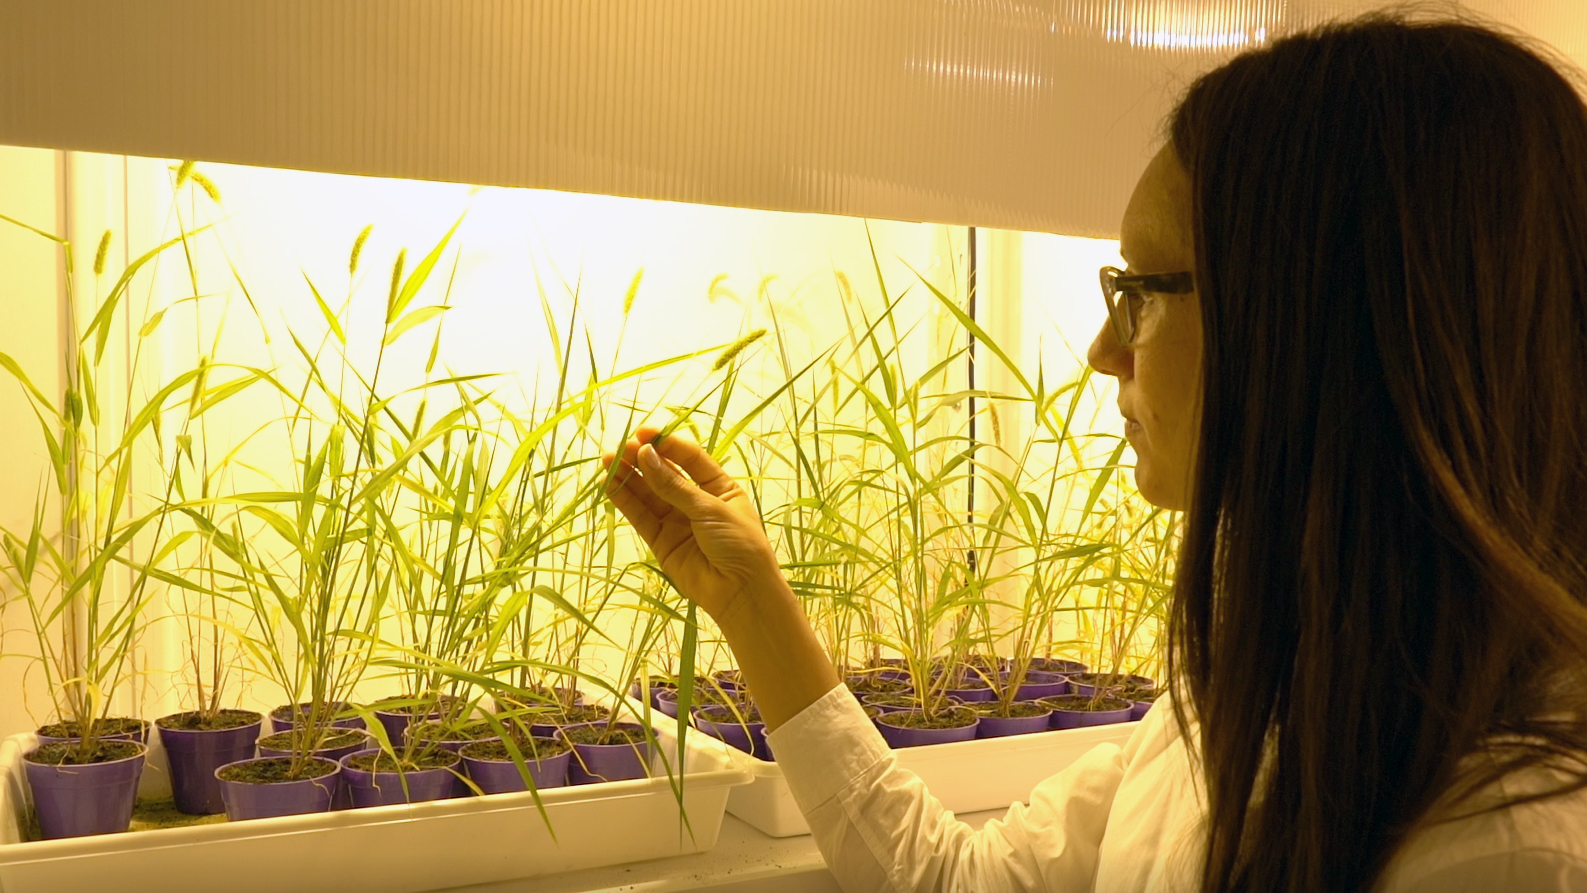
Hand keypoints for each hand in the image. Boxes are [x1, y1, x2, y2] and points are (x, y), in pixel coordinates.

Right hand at [602, 426, 782, 622]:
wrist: (741, 592)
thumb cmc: (739, 544)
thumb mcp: (710, 509)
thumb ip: (674, 486)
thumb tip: (645, 456)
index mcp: (718, 486)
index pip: (688, 457)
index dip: (666, 444)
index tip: (644, 434)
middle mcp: (695, 500)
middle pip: (664, 473)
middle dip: (642, 458)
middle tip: (620, 447)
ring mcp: (677, 520)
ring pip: (648, 493)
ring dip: (628, 476)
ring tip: (608, 459)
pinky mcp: (660, 541)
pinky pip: (640, 516)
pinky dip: (624, 500)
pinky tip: (608, 483)